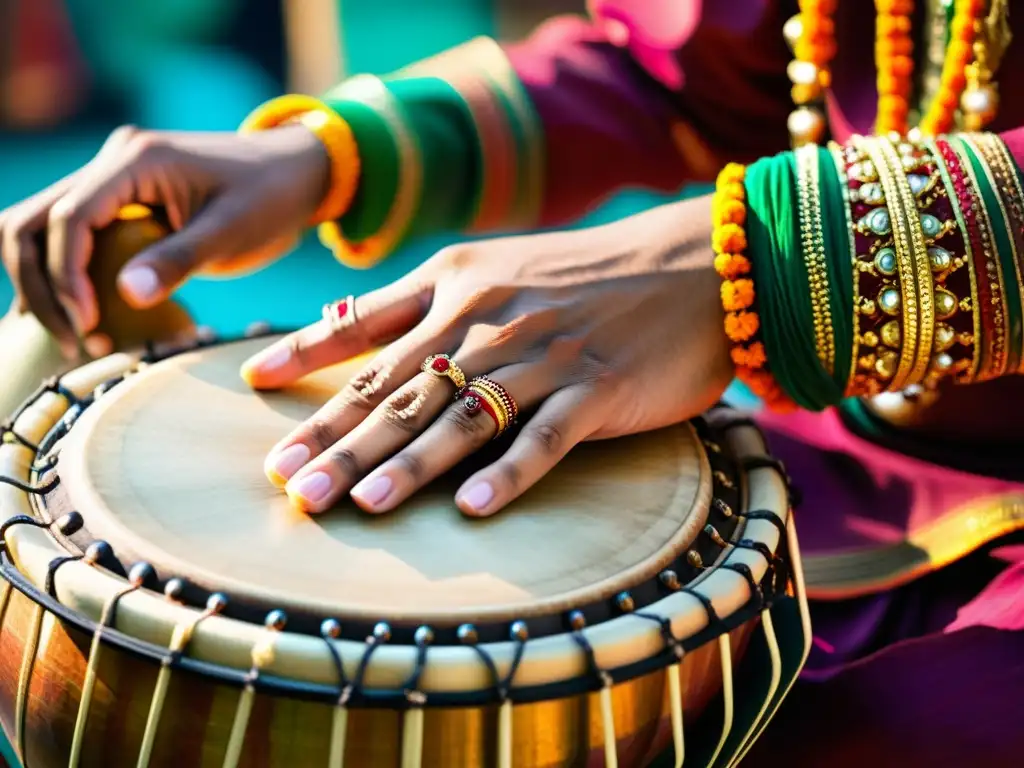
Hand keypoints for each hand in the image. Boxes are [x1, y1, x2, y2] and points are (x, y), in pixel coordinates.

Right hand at [0, 124, 328, 355]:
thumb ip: (178, 261)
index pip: (69, 218)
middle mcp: (113, 161)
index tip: (89, 326)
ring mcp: (112, 177)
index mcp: (136, 159)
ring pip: (40, 228)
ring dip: (46, 283)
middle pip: (32, 221)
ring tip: (79, 338)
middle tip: (77, 341)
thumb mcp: (231, 233)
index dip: (67, 276)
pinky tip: (84, 320)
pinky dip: (66, 276)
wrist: (297, 172)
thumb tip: (126, 294)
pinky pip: (71, 236)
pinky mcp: (120, 200)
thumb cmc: (272, 197)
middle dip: (42, 285)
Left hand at [242, 195, 731, 516]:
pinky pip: (545, 438)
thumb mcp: (499, 265)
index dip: (307, 357)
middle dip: (337, 438)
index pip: (368, 326)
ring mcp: (545, 353)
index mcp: (459, 280)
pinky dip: (507, 473)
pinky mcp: (598, 387)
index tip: (252, 387)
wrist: (695, 263)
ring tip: (353, 507)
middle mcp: (491, 315)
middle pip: (400, 386)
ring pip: (460, 415)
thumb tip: (344, 324)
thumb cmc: (590, 272)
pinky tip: (468, 510)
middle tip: (286, 485)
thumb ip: (425, 298)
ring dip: (404, 465)